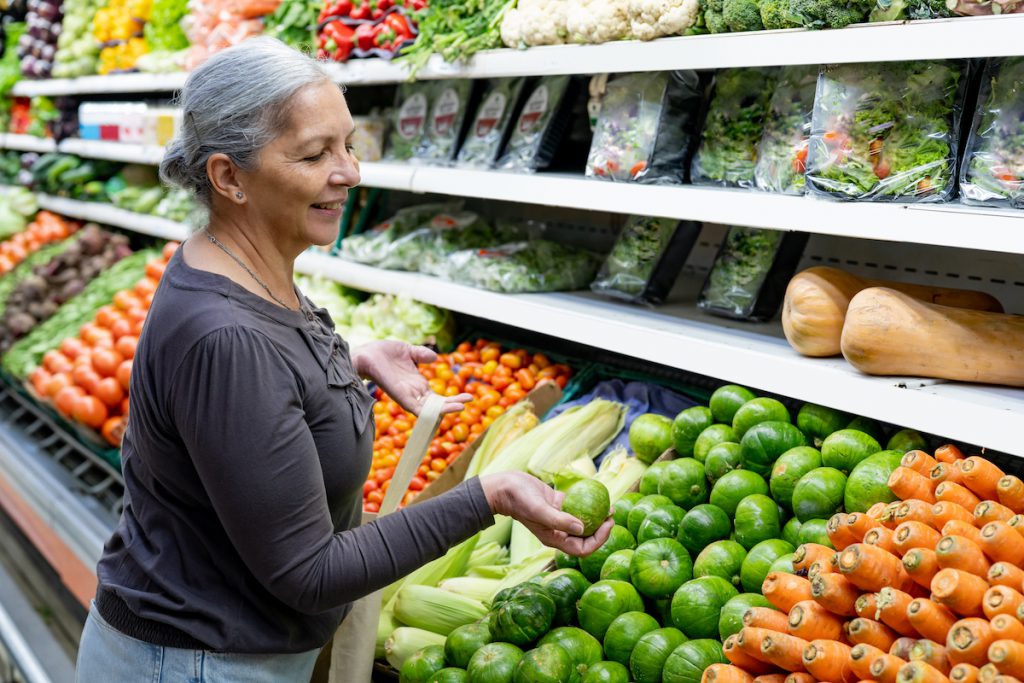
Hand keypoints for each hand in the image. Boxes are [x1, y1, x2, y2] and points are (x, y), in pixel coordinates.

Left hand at [352, 340, 470, 415]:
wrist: (367, 354)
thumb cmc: (384, 353)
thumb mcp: (408, 351)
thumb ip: (421, 354)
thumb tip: (434, 358)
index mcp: (417, 385)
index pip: (438, 398)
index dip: (453, 398)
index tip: (469, 396)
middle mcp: (414, 393)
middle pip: (437, 405)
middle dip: (453, 404)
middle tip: (470, 400)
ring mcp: (408, 396)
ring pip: (430, 409)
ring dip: (446, 409)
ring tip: (462, 406)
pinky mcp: (401, 397)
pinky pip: (417, 408)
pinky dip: (430, 411)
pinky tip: (441, 411)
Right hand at [480, 471, 612, 556]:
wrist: (504, 487)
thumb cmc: (519, 499)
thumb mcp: (539, 509)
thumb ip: (559, 521)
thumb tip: (582, 528)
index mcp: (554, 539)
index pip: (582, 549)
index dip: (599, 540)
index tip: (607, 524)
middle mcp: (558, 532)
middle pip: (586, 538)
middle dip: (601, 529)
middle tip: (611, 514)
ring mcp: (558, 519)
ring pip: (583, 522)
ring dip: (596, 517)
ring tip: (608, 506)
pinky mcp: (557, 505)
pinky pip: (576, 507)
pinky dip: (587, 503)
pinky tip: (596, 494)